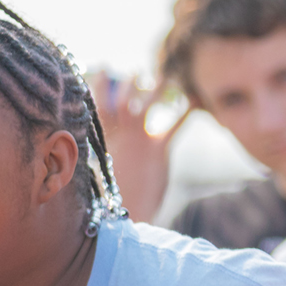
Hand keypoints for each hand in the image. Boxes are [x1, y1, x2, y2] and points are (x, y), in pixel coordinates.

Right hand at [90, 70, 184, 222]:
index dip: (99, 82)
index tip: (103, 69)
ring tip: (165, 78)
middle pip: (122, 95)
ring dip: (157, 88)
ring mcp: (138, 138)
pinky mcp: (158, 149)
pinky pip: (175, 125)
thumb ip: (97, 153)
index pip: (96, 100)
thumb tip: (91, 149)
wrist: (120, 217)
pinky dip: (186, 112)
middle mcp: (118, 132)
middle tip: (135, 73)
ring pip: (148, 102)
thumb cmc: (105, 199)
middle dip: (129, 82)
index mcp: (99, 135)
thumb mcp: (94, 171)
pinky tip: (195, 101)